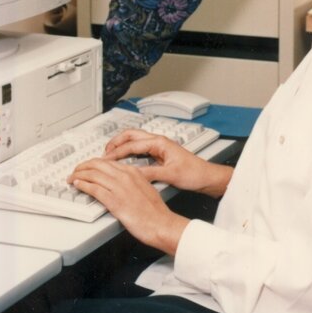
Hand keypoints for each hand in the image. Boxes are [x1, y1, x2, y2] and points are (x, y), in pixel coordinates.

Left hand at [68, 156, 188, 253]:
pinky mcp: (114, 201)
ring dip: (79, 175)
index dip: (94, 163)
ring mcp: (119, 188)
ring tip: (72, 178)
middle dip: (83, 166)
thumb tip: (120, 184)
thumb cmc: (156, 211)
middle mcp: (125, 176)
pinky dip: (83, 185)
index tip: (88, 167)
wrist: (161, 224)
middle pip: (98, 165)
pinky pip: (94, 189)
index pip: (108, 162)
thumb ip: (132, 182)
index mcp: (133, 172)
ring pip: (93, 174)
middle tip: (76, 170)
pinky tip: (78, 185)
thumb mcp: (146, 188)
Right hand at [104, 129, 233, 198]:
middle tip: (104, 152)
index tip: (106, 160)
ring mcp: (160, 147)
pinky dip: (129, 152)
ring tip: (111, 155)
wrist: (207, 177)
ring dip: (122, 146)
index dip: (117, 152)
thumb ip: (150, 173)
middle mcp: (159, 142)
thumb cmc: (194, 173)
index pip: (132, 144)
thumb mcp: (170, 175)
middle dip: (116, 142)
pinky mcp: (161, 155)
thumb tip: (133, 174)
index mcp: (160, 142)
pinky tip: (125, 161)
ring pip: (135, 141)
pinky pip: (140, 150)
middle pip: (131, 135)